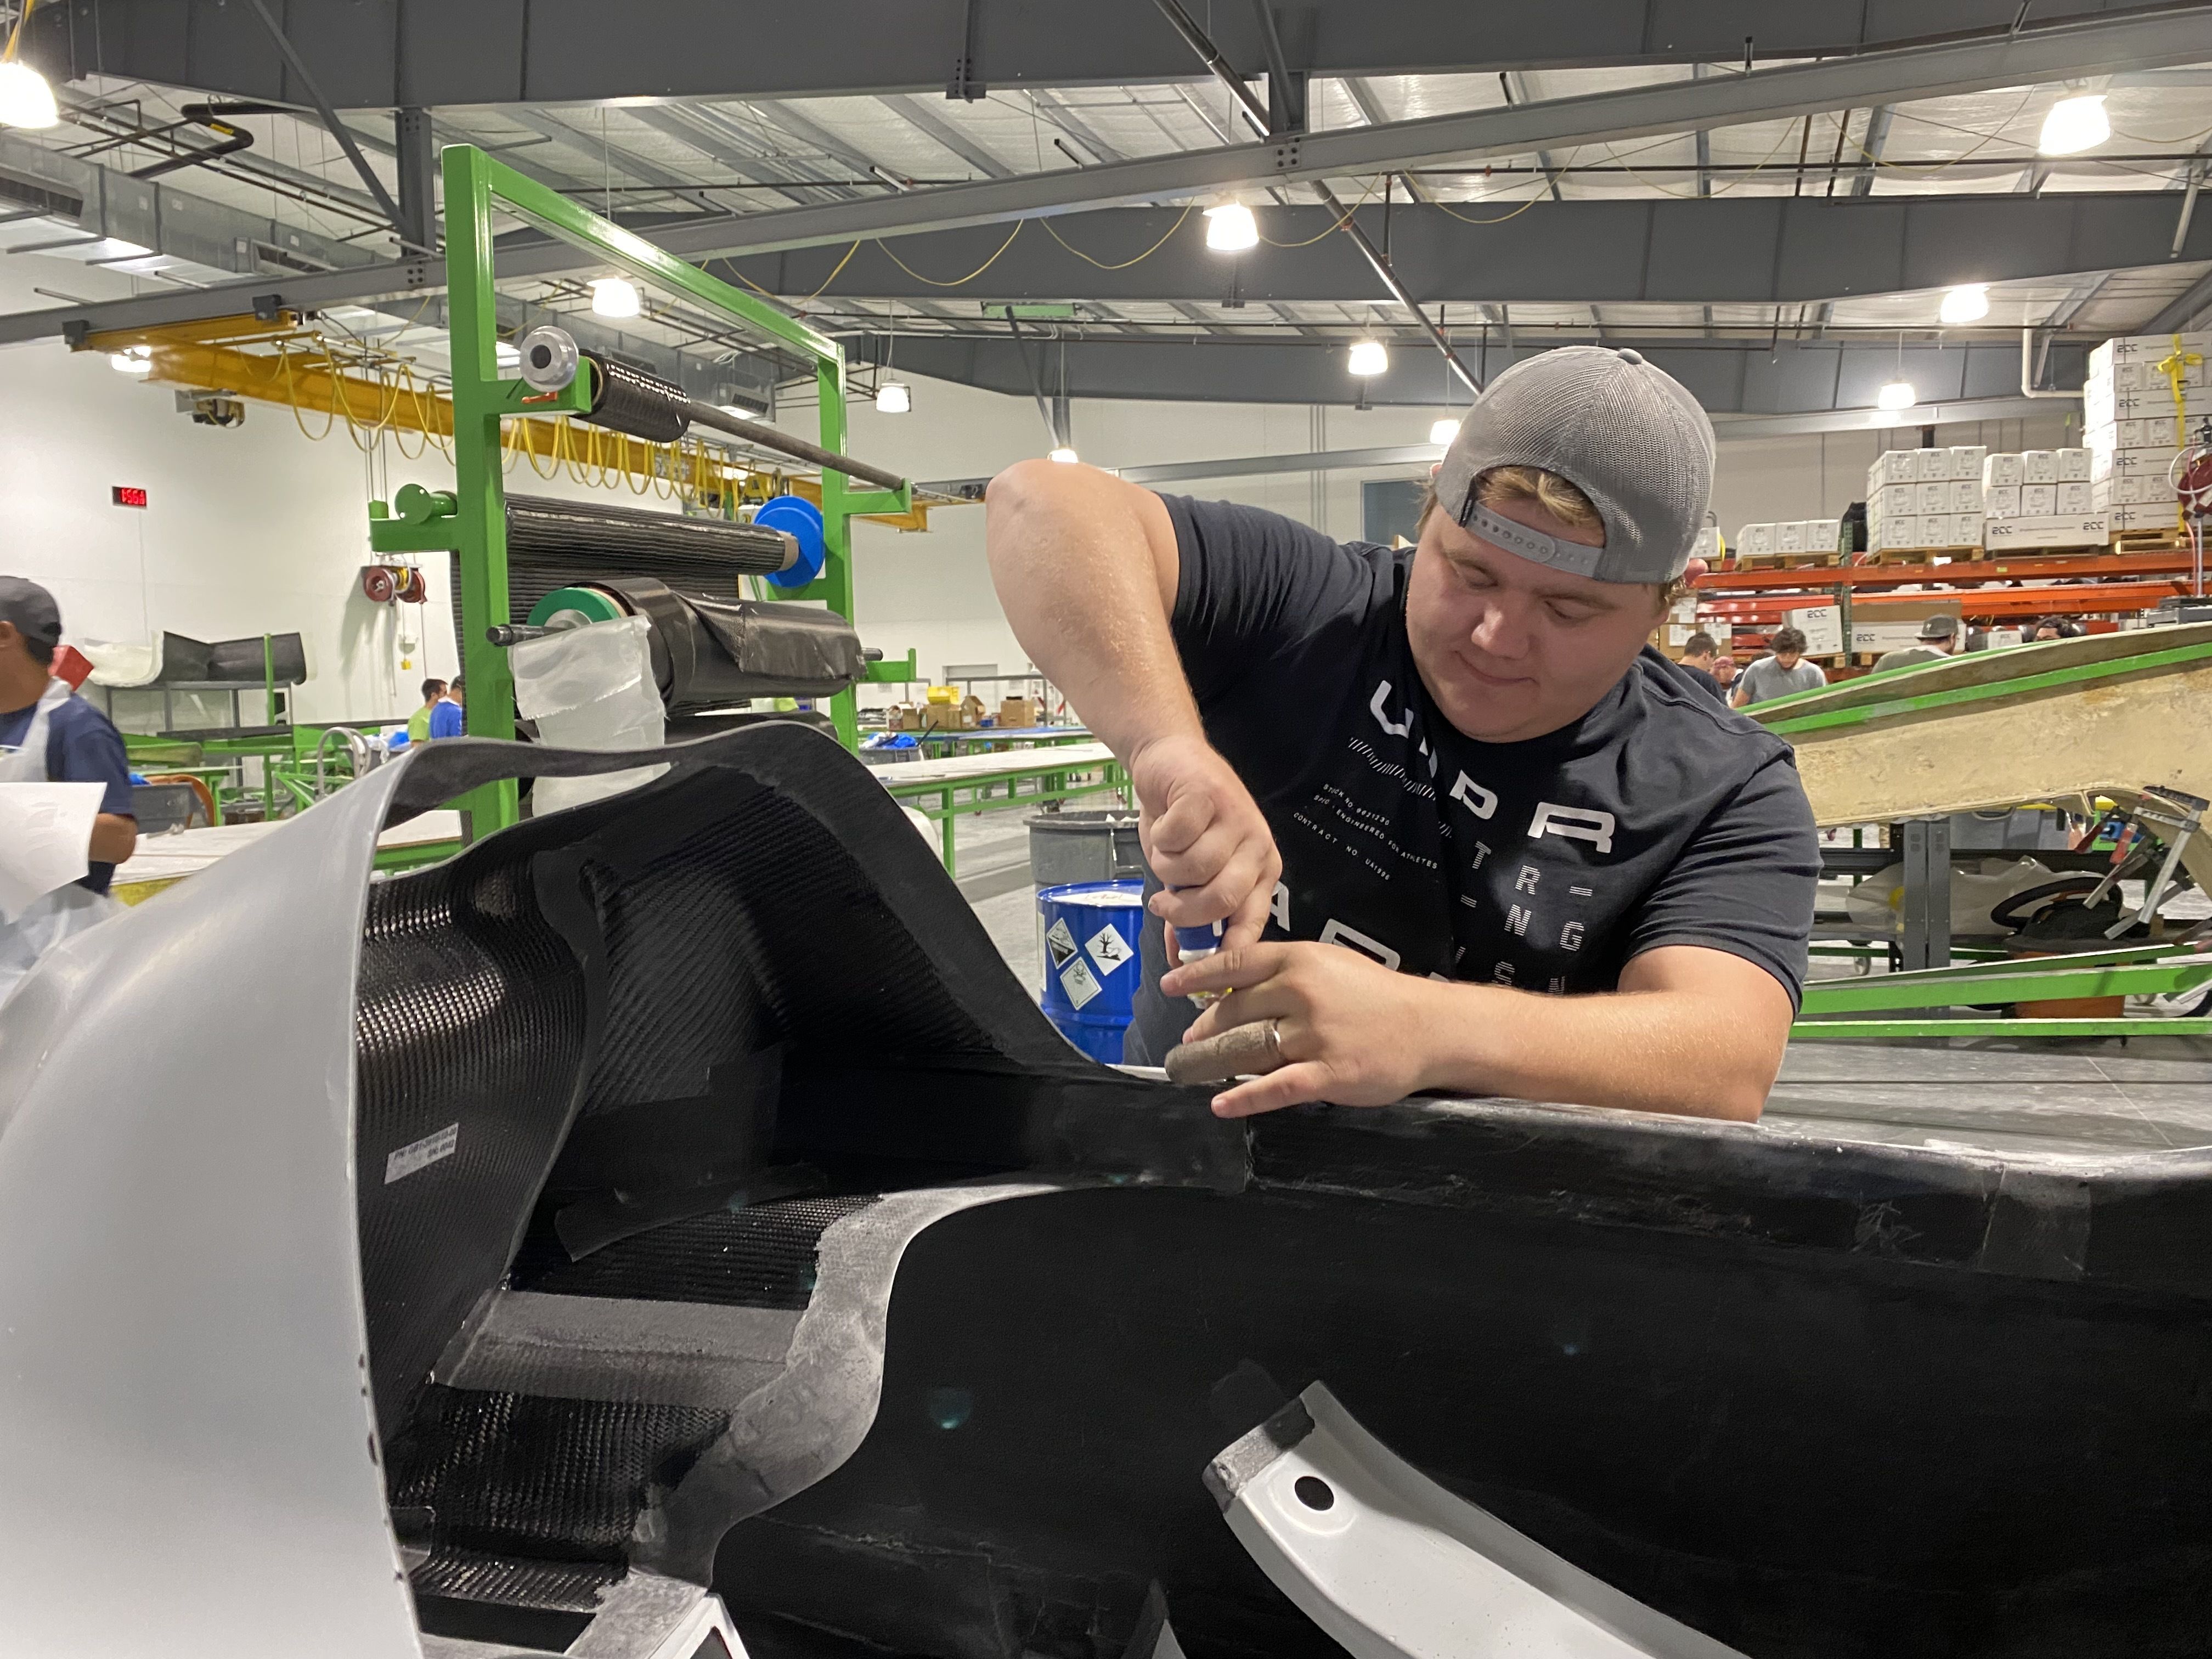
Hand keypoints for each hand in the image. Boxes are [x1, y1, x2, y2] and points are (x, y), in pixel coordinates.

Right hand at [1127, 732, 1281, 950]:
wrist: (1168, 759)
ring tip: (1166, 851)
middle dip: (1184, 910)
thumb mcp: (1189, 874)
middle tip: (1162, 903)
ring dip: (1167, 867)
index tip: (1194, 969)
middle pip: (1223, 898)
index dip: (1223, 951)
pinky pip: (1176, 838)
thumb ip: (1189, 914)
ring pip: (1195, 868)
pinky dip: (1160, 838)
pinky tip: (1164, 824)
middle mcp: (1256, 846)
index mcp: (1260, 870)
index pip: (1250, 923)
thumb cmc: (1181, 821)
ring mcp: (1236, 818)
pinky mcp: (1209, 795)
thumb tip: (1180, 962)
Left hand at [1163, 941, 1453, 1116]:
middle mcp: (1302, 994)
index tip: (1170, 985)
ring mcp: (1314, 1035)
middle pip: (1235, 1010)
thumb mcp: (1331, 966)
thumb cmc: (1378, 996)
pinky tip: (1221, 1104)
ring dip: (1214, 1061)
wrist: (1430, 1027)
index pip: (1237, 964)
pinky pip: (1274, 1087)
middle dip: (1205, 1027)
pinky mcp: (1328, 1073)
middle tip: (1188, 1041)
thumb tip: (1237, 988)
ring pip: (1249, 1048)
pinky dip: (1243, 1097)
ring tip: (1193, 1068)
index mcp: (1301, 960)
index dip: (1197, 975)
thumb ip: (1287, 973)